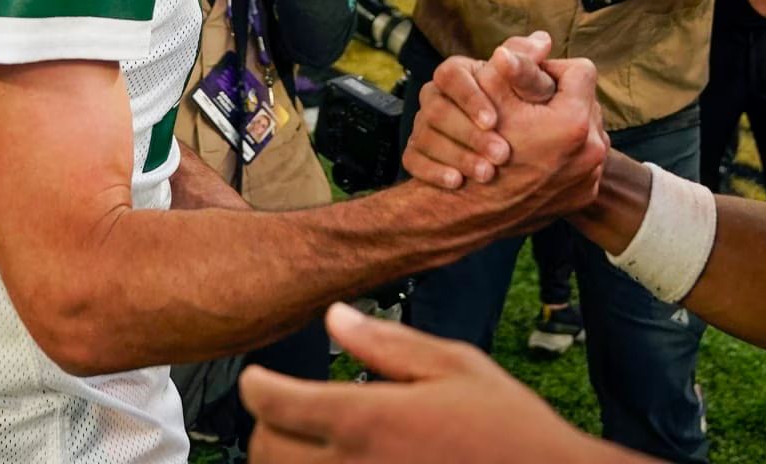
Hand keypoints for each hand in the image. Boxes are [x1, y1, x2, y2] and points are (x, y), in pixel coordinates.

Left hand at [242, 304, 607, 463]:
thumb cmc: (509, 430)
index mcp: (366, 419)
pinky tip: (341, 462)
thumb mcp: (457, 366)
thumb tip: (336, 316)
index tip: (259, 378)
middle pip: (265, 450)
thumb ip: (388, 343)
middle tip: (284, 410)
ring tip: (308, 440)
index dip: (257, 385)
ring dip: (284, 458)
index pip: (273, 402)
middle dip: (266, 425)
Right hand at [404, 32, 560, 188]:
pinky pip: (412, 160)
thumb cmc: (522, 106)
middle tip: (501, 154)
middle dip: (468, 134)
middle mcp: (435, 96)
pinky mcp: (417, 150)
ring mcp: (423, 124)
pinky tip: (457, 182)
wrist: (509, 146)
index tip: (494, 120)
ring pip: (425, 136)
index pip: (451, 75)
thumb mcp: (531, 86)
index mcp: (458, 72)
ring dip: (457, 155)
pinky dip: (433, 171)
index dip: (469, 97)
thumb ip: (531, 66)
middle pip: (435, 109)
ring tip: (487, 173)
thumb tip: (541, 41)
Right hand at [414, 38, 607, 231]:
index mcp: (575, 121)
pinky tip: (538, 156)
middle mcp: (593, 151)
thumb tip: (541, 39)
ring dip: (562, 127)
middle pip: (584, 102)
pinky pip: (581, 161)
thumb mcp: (493, 99)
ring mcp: (590, 177)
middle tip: (530, 106)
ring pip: (583, 132)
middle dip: (559, 99)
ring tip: (534, 131)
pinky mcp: (584, 195)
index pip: (580, 71)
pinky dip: (563, 155)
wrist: (470, 214)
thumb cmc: (477, 151)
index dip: (552, 70)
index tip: (530, 82)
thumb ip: (519, 66)